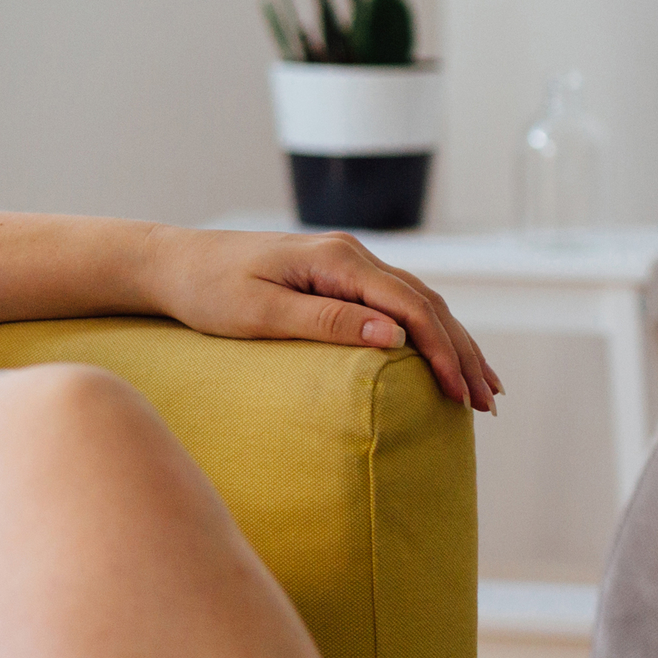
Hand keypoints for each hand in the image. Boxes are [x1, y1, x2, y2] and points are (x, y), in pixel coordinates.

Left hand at [140, 226, 501, 412]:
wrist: (171, 263)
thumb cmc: (206, 291)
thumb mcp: (260, 313)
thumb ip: (326, 322)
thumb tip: (392, 338)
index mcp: (336, 259)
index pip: (408, 306)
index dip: (442, 351)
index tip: (461, 395)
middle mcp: (349, 254)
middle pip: (425, 303)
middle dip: (460, 352)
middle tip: (487, 403)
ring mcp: (345, 262)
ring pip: (418, 301)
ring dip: (453, 342)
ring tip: (482, 387)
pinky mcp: (335, 276)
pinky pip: (395, 302)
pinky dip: (427, 330)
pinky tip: (442, 355)